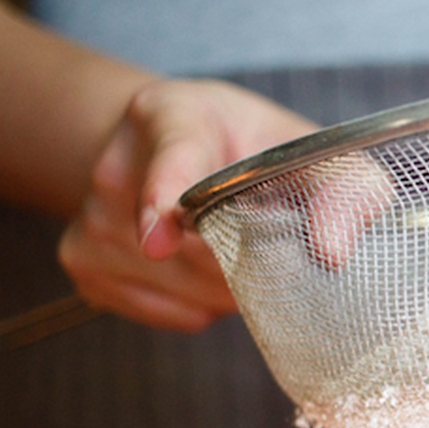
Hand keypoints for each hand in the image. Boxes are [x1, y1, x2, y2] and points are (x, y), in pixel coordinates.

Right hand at [59, 79, 317, 330]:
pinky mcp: (84, 265)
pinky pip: (170, 313)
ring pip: (184, 287)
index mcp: (170, 115)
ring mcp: (91, 219)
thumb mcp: (309, 152)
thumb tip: (333, 253)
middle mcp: (117, 165)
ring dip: (232, 287)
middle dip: (251, 257)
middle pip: (193, 247)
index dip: (164, 195)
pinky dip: (204, 306)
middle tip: (271, 232)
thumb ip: (344, 191)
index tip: (160, 235)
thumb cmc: (255, 153)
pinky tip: (209, 270)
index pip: (168, 156)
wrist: (180, 148)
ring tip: (238, 243)